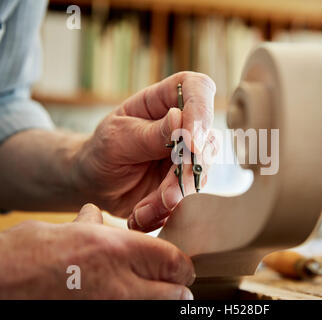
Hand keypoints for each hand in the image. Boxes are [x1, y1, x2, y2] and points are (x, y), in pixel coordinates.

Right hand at [0, 204, 194, 298]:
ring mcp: (112, 306)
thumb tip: (96, 218)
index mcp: (118, 249)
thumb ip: (94, 226)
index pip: (175, 261)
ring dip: (160, 302)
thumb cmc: (33, 253)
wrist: (2, 280)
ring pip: (158, 308)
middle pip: (175, 293)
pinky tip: (127, 299)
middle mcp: (120, 282)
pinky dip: (138, 305)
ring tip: (152, 294)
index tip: (181, 267)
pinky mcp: (104, 317)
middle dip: (177, 288)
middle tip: (174, 285)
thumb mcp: (71, 229)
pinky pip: (134, 312)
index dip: (182, 265)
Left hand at [72, 72, 218, 231]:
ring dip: (176, 194)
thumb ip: (150, 133)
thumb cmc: (104, 150)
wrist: (97, 184)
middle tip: (167, 192)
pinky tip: (142, 213)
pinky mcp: (187, 180)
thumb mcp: (119, 137)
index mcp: (166, 100)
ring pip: (202, 172)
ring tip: (145, 208)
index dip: (202, 111)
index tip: (192, 143)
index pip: (198, 89)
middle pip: (208, 138)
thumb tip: (179, 119)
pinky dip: (167, 209)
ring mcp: (189, 154)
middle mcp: (185, 125)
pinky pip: (189, 196)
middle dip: (188, 169)